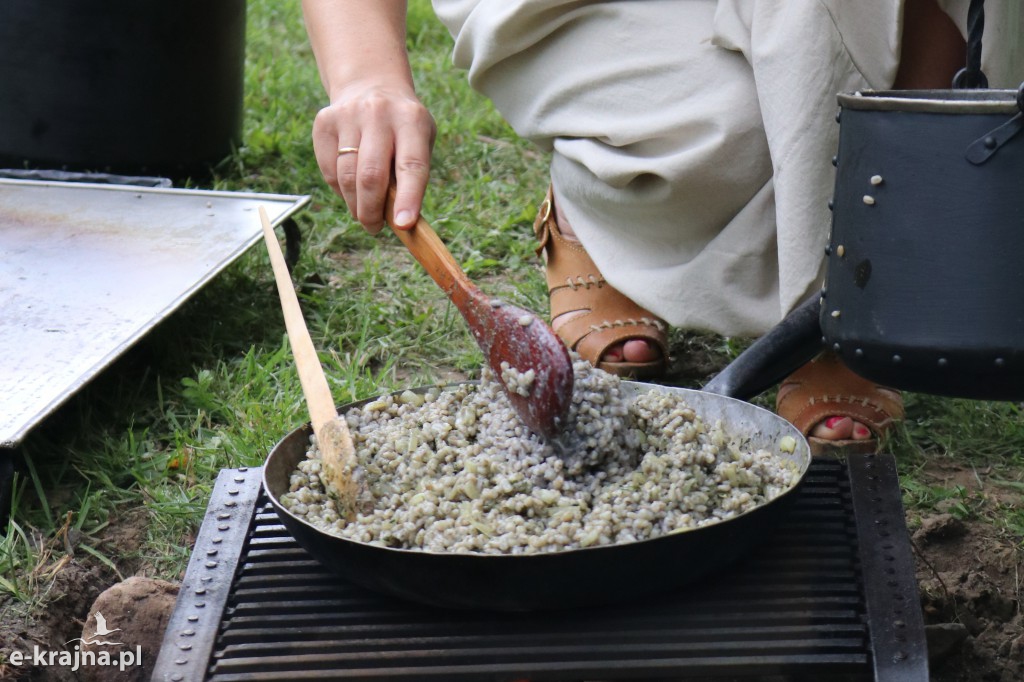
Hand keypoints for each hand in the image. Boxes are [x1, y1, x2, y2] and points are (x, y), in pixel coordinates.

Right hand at [312, 80, 435, 233]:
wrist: (370, 85)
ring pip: (347, 177)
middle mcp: (379, 113)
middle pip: (371, 175)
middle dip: (372, 211)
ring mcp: (348, 115)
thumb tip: (398, 222)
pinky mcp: (324, 122)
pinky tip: (350, 189)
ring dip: (355, 205)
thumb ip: (411, 177)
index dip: (408, 198)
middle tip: (374, 227)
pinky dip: (340, 190)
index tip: (403, 225)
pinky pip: (329, 171)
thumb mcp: (419, 142)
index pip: (412, 165)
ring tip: (365, 212)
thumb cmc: (402, 129)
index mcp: (412, 120)